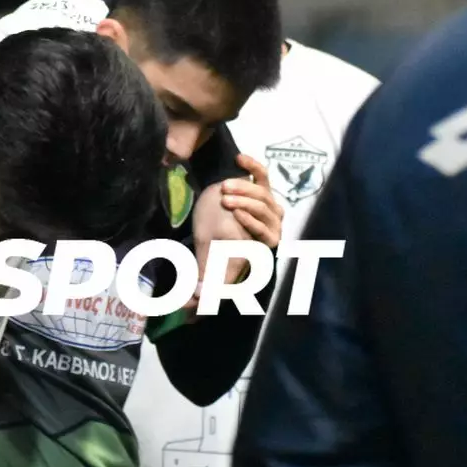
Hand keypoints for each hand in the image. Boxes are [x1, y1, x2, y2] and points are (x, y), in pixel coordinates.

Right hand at [187, 153, 284, 310]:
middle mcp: (271, 222)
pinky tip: (239, 160)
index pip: (270, 235)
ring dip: (245, 187)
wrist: (212, 213)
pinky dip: (253, 165)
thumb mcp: (210, 261)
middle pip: (269, 210)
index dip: (256, 225)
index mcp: (263, 243)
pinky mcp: (260, 184)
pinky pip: (262, 173)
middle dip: (248, 204)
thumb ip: (206, 283)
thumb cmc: (214, 240)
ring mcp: (267, 201)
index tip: (236, 216)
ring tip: (224, 186)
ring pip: (265, 192)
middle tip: (225, 201)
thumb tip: (195, 306)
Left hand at [218, 154, 283, 248]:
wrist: (228, 258)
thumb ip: (226, 190)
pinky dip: (249, 220)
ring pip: (262, 208)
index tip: (238, 158)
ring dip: (243, 202)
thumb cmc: (226, 228)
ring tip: (225, 201)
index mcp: (263, 196)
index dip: (252, 165)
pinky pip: (261, 228)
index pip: (263, 175)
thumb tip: (212, 172)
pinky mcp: (272, 241)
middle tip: (224, 187)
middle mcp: (273, 208)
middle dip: (242, 187)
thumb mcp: (226, 205)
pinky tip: (237, 215)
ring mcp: (275, 225)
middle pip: (262, 192)